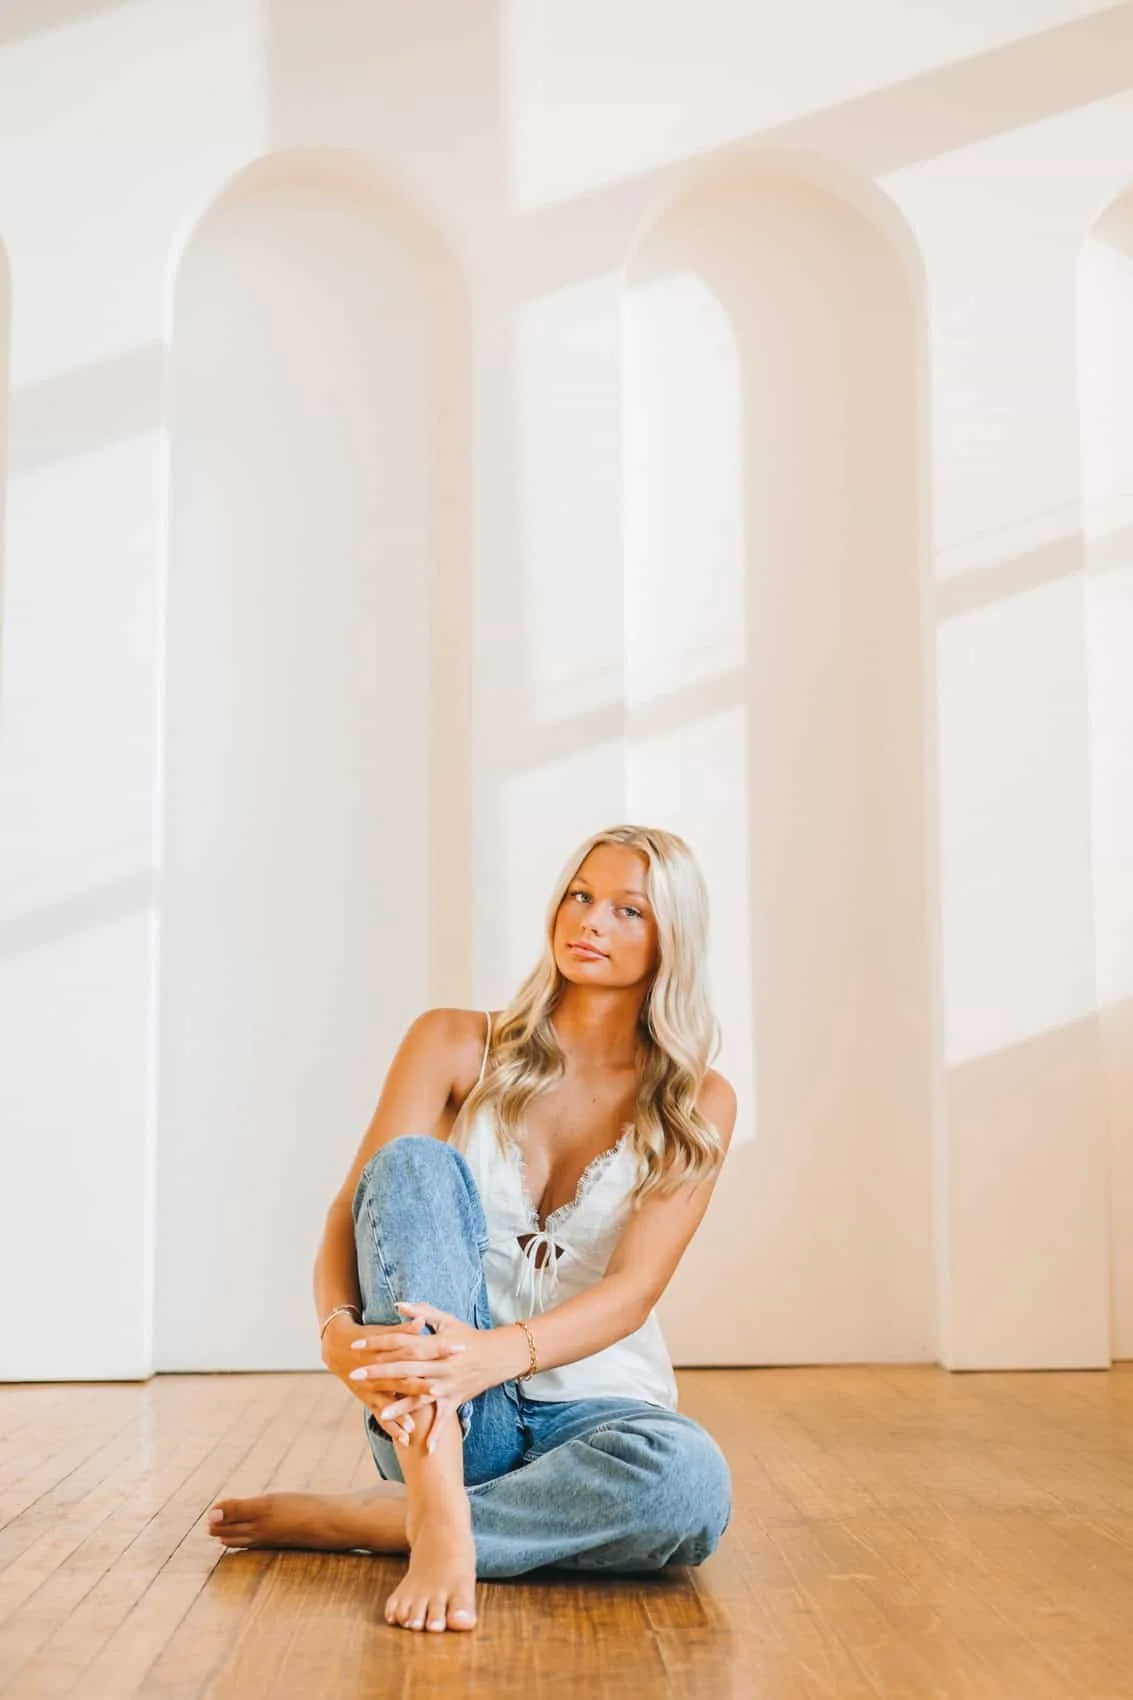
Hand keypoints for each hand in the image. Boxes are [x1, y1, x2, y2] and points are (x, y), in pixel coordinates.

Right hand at [322, 1312, 459, 1446]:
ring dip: (408, 1411)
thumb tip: (421, 1321)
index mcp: (388, 1350)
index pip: (419, 1348)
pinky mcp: (370, 1400)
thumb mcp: (384, 1332)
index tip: (460, 1347)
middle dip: (429, 1380)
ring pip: (393, 1400)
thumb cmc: (368, 1338)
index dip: (440, 1347)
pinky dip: (394, 1428)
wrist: (339, 1349)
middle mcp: (380, 1370)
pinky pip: (383, 1416)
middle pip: (408, 1376)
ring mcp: (374, 1388)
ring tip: (424, 1421)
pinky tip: (406, 1438)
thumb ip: (404, 1330)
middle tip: (447, 1386)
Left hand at [347, 1301, 526, 1451]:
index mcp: (436, 1345)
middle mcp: (440, 1367)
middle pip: (405, 1369)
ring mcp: (447, 1386)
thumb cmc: (468, 1336)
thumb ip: (423, 1312)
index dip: (379, 1343)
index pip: (402, 1343)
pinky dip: (435, 1433)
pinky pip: (443, 1419)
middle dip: (379, 1373)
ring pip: (420, 1397)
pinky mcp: (455, 1401)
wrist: (497, 1356)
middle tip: (355, 1375)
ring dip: (400, 1405)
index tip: (357, 1345)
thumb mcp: (447, 1320)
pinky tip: (422, 1448)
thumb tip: (399, 1305)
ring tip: (379, 1410)